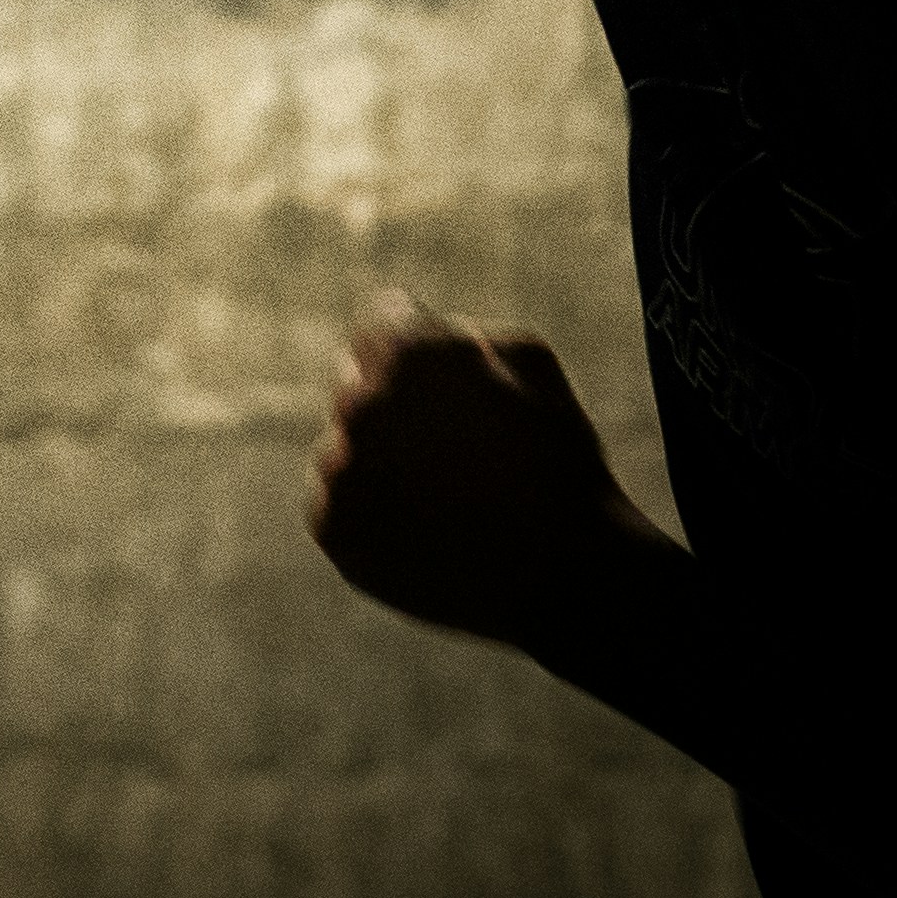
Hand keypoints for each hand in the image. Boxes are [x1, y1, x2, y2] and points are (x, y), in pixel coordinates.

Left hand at [307, 298, 657, 657]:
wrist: (565, 577)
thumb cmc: (558, 460)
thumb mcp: (530, 359)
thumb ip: (459, 330)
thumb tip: (420, 330)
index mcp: (406, 353)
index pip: (380, 320)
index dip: (420, 345)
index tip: (448, 380)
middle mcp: (359, 406)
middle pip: (357, 381)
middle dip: (396, 401)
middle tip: (452, 446)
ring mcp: (340, 470)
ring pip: (345, 444)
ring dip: (378, 458)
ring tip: (446, 496)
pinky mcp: (331, 527)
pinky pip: (336, 499)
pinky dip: (369, 510)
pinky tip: (425, 529)